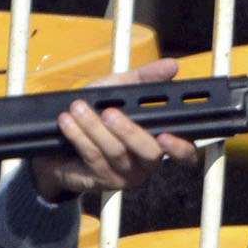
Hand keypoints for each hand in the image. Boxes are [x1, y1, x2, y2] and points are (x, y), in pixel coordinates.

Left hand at [30, 57, 199, 201]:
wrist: (62, 138)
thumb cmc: (98, 111)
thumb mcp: (120, 89)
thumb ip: (145, 78)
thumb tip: (171, 66)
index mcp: (161, 140)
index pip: (185, 153)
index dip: (180, 148)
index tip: (165, 136)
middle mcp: (149, 162)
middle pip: (149, 153)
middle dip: (128, 131)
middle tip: (108, 112)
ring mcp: (128, 175)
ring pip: (117, 153)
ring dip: (94, 128)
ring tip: (78, 109)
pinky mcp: (104, 181)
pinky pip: (94, 158)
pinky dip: (79, 137)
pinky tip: (68, 122)